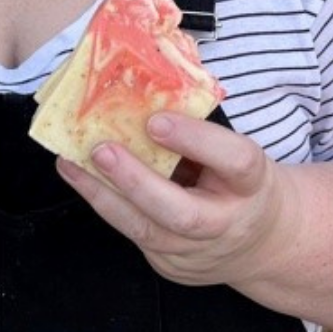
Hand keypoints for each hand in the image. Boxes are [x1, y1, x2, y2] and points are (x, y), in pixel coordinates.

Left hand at [58, 112, 296, 286]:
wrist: (261, 242)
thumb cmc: (238, 179)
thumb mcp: (235, 147)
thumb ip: (200, 120)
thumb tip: (152, 66)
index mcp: (252, 183)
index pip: (234, 161)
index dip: (196, 139)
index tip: (156, 120)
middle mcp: (227, 224)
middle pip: (183, 215)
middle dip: (137, 182)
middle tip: (102, 150)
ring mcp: (196, 253)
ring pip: (147, 232)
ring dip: (103, 194)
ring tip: (71, 162)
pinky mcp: (169, 265)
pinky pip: (133, 233)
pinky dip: (103, 202)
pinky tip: (77, 176)